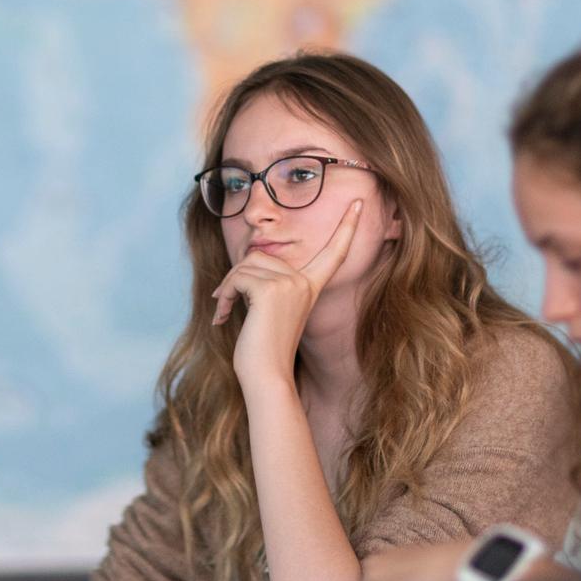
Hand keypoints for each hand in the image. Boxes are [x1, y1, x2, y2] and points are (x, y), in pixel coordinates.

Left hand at [212, 200, 363, 387]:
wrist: (266, 377)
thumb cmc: (263, 349)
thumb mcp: (270, 309)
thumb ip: (268, 282)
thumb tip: (246, 258)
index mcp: (310, 286)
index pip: (333, 252)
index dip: (347, 227)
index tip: (357, 203)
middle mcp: (304, 282)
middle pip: (259, 256)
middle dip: (236, 277)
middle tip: (225, 302)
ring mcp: (290, 284)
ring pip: (245, 264)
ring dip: (228, 287)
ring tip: (225, 312)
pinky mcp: (272, 290)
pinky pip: (237, 278)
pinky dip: (225, 295)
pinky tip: (223, 317)